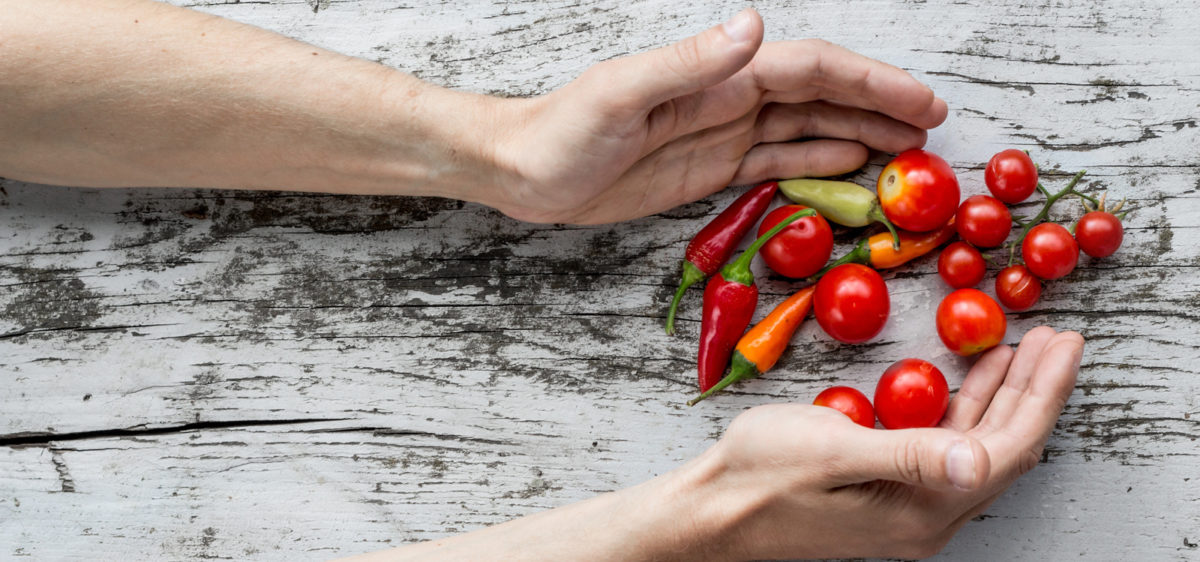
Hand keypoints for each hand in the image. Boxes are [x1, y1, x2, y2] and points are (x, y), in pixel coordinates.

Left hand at [484, 8, 947, 223]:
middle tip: (934, 130)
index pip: (810, 71)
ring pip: (807, 129)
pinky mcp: (709, 169)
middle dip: (880, 107)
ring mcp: (722, 134)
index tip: (919, 103)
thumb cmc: (560, 131)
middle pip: (822, 97)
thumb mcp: (620, 94)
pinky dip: (817, 163)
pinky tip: (850, 166)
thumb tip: (753, 26)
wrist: (522, 170)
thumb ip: (688, 63)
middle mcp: (728, 99)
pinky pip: (776, 163)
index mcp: (716, 76)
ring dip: (860, 135)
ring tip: (909, 152)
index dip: (870, 83)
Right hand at [677, 327, 1082, 560]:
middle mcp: (925, 518)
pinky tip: (971, 377)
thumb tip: (978, 460)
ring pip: (977, 448)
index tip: (1063, 346)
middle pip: (1002, 449)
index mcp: (919, 512)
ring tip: (1024, 348)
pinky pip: (946, 449)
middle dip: (1034, 391)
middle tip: (1058, 338)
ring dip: (1002, 396)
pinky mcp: (888, 494)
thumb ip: (907, 455)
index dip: (1041, 395)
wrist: (710, 510)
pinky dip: (966, 407)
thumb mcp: (830, 452)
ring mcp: (907, 509)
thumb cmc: (758, 476)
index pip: (1005, 450)